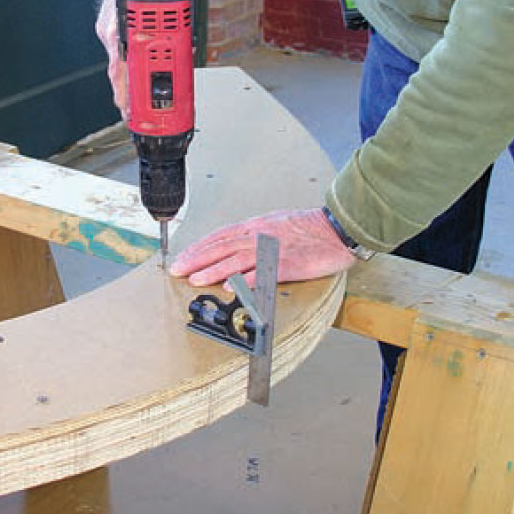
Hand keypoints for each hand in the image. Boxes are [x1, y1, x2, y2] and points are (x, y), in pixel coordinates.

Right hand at [96, 0, 178, 115]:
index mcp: (123, 25)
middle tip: (131, 113)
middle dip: (124, 96)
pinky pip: (120, 49)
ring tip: (134, 102)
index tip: (131, 107)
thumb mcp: (170, 1)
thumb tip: (186, 53)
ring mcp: (109, 28)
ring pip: (118, 63)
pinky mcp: (110, 26)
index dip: (126, 91)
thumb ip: (175, 30)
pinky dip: (128, 62)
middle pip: (116, 72)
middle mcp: (113, 29)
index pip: (121, 68)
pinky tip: (136, 72)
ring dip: (127, 82)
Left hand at [169, 208, 356, 288]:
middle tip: (177, 270)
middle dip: (196, 259)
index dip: (198, 247)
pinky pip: (263, 274)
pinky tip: (231, 288)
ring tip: (195, 280)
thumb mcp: (274, 224)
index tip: (182, 257)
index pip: (219, 236)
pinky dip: (246, 281)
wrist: (336, 229)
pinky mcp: (287, 264)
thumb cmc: (308, 228)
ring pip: (236, 260)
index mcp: (255, 226)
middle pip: (221, 247)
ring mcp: (272, 250)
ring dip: (213, 270)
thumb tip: (232, 246)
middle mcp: (259, 235)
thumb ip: (253, 236)